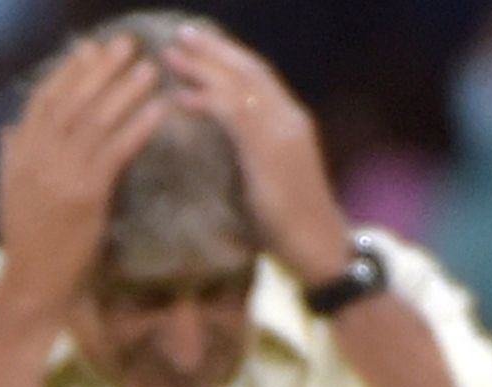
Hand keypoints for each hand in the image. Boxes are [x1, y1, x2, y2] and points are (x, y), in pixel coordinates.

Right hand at [0, 37, 165, 312]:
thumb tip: (11, 130)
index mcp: (19, 153)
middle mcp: (38, 156)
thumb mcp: (10, 193)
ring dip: (126, 90)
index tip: (89, 49)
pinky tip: (159, 110)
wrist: (31, 283)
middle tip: (127, 44)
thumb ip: (11, 158)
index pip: (44, 99)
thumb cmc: (26, 243)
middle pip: (73, 99)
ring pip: (96, 119)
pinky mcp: (87, 195)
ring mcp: (62, 174)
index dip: (69, 72)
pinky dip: (138, 126)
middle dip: (101, 68)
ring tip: (150, 68)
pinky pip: (116, 151)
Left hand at [165, 27, 351, 282]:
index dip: (229, 56)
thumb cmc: (294, 222)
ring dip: (203, 68)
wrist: (320, 246)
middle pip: (249, 70)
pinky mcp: (270, 152)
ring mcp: (282, 133)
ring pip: (240, 85)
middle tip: (181, 34)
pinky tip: (179, 99)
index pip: (260, 76)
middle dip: (214, 50)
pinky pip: (232, 115)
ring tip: (172, 55)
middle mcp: (291, 119)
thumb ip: (256, 151)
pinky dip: (204, 102)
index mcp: (293, 121)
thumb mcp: (275, 175)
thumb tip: (230, 142)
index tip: (200, 43)